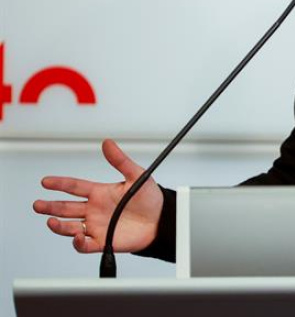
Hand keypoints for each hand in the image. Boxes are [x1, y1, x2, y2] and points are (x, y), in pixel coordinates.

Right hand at [33, 139, 163, 253]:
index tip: (46, 181)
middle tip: (38, 204)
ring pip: (70, 227)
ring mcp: (96, 225)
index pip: (75, 187)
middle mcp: (94, 210)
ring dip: (59, 225)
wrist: (162, 220)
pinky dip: (78, 243)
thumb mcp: (136, 176)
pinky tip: (76, 236)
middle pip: (66, 208)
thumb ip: (120, 161)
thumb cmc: (150, 199)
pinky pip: (85, 244)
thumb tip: (108, 143)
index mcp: (100, 193)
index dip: (60, 184)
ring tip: (51, 221)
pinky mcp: (103, 241)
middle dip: (50, 206)